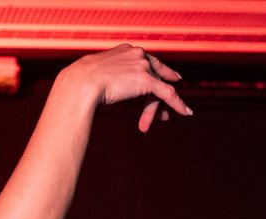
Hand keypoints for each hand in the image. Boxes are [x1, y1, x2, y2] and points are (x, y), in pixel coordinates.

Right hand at [59, 44, 192, 131]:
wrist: (80, 83)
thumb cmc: (80, 83)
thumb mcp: (94, 74)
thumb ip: (105, 76)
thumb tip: (100, 86)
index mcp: (126, 50)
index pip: (146, 63)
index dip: (158, 73)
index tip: (169, 78)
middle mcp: (138, 54)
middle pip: (155, 76)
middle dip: (160, 94)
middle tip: (166, 109)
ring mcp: (143, 66)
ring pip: (158, 89)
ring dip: (158, 108)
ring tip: (164, 120)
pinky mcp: (147, 81)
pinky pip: (168, 93)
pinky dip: (177, 104)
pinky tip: (185, 112)